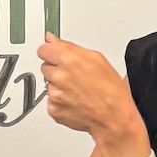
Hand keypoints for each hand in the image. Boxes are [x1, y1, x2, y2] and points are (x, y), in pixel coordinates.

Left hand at [37, 33, 147, 154]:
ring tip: (78, 90)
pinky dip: (60, 100)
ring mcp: (54, 94)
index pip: (43, 49)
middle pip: (45, 66)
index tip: (55, 55)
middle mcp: (59, 76)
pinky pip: (50, 100)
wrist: (114, 118)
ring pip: (48, 84)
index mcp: (69, 60)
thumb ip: (69, 47)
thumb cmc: (111, 91)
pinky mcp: (53, 109)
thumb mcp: (96, 59)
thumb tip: (52, 39)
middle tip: (75, 76)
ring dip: (59, 85)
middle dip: (57, 69)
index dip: (51, 52)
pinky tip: (75, 101)